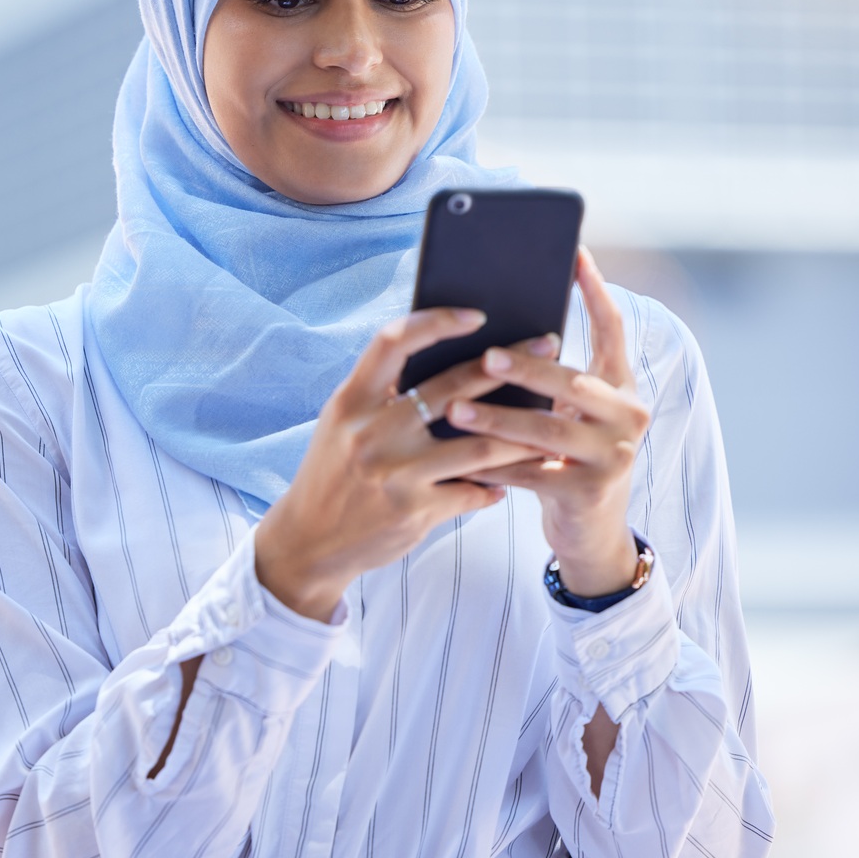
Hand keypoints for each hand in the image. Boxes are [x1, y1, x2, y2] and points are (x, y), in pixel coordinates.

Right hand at [255, 307, 543, 619]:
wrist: (308, 542)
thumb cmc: (334, 473)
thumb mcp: (343, 424)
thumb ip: (382, 395)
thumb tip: (448, 359)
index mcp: (351, 401)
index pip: (394, 342)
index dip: (436, 322)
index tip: (477, 315)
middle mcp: (371, 432)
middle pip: (453, 387)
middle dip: (509, 364)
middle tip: (548, 347)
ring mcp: (395, 473)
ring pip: (479, 446)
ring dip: (521, 436)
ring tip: (550, 425)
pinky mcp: (414, 511)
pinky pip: (472, 492)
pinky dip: (494, 486)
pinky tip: (508, 482)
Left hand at [445, 249, 652, 596]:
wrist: (593, 535)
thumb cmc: (567, 459)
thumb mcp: (569, 414)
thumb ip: (549, 378)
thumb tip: (492, 331)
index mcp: (621, 386)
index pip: (612, 329)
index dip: (595, 290)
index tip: (574, 253)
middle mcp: (627, 415)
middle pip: (574, 381)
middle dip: (527, 368)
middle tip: (485, 355)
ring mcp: (613, 455)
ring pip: (547, 430)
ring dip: (498, 419)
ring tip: (456, 409)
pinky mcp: (590, 492)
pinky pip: (532, 474)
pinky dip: (492, 466)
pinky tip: (459, 460)